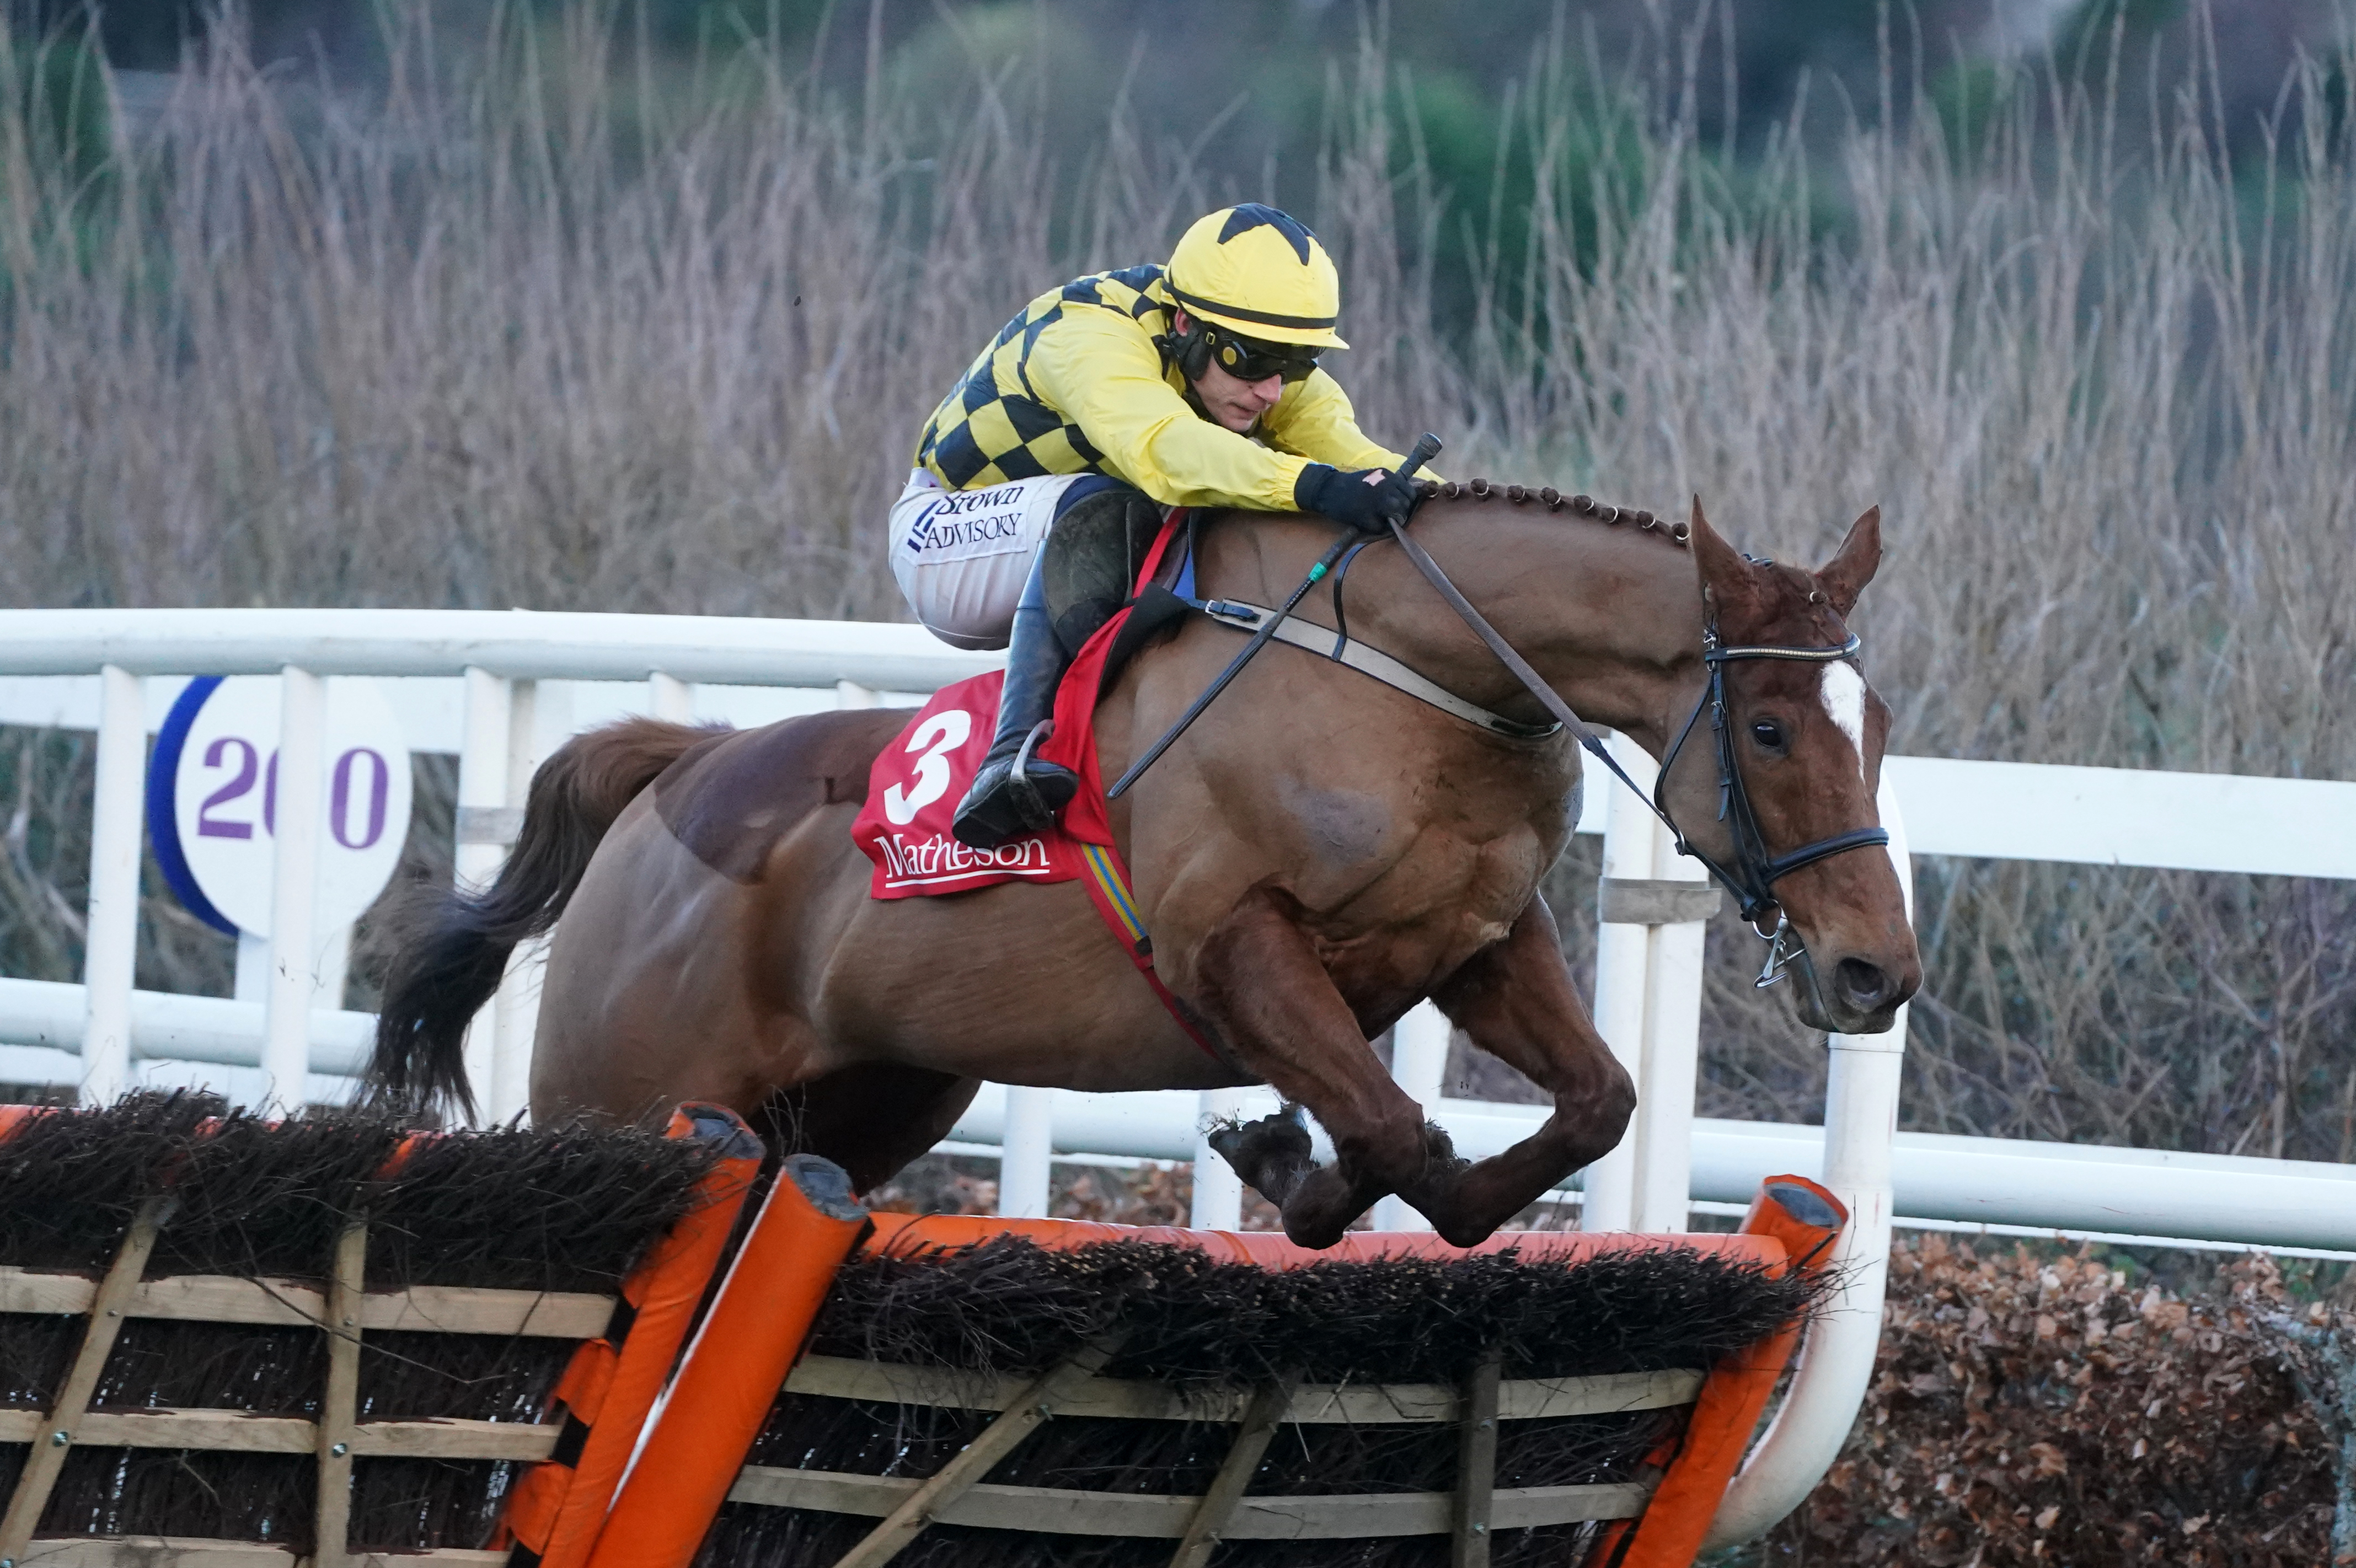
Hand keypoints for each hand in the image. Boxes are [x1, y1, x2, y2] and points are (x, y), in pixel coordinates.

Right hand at [1295, 464, 1417, 532]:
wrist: (1328, 489)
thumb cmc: (1351, 484)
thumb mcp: (1374, 476)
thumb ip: (1390, 484)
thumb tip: (1405, 497)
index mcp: (1388, 476)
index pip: (1410, 492)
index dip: (1406, 501)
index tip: (1399, 505)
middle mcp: (1385, 487)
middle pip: (1404, 505)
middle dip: (1399, 512)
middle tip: (1389, 515)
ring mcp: (1376, 501)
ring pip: (1397, 515)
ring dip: (1391, 521)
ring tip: (1381, 520)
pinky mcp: (1366, 515)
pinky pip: (1380, 527)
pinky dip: (1376, 528)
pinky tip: (1368, 522)